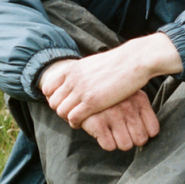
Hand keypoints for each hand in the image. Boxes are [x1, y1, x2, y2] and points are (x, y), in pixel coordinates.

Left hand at [39, 32, 181, 127]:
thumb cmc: (120, 62)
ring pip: (61, 111)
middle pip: (54, 102)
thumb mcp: (94, 63)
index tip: (66, 102)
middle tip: (74, 112)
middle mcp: (72, 79)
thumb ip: (83, 72)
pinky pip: (73, 118)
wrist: (135, 60)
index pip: (49, 88)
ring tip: (80, 118)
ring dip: (69, 117)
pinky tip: (86, 122)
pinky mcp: (92, 102)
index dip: (55, 97)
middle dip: (61, 109)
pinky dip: (77, 123)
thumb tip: (81, 78)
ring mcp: (81, 91)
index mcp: (72, 68)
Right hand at [81, 91, 160, 150]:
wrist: (82, 88)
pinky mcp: (97, 122)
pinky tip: (101, 130)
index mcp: (140, 99)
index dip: (145, 134)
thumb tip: (150, 136)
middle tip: (123, 131)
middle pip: (140, 140)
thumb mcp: (131, 96)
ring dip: (119, 142)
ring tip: (112, 130)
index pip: (153, 130)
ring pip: (126, 145)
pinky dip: (105, 142)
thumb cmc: (112, 97)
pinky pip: (109, 146)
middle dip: (132, 139)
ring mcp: (113, 114)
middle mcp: (128, 106)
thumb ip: (142, 113)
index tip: (137, 131)